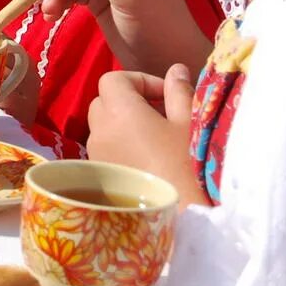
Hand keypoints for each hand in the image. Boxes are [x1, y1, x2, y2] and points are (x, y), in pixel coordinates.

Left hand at [86, 66, 207, 206]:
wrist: (179, 215)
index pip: (113, 79)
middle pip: (103, 100)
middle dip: (128, 100)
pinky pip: (103, 148)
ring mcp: (96, 154)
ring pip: (102, 126)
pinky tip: (145, 159)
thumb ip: (179, 92)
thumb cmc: (186, 164)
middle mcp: (100, 129)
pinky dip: (118, 144)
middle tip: (159, 112)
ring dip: (122, 123)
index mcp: (120, 110)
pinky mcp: (99, 174)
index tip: (164, 94)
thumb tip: (175, 70)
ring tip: (154, 137)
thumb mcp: (189, 122)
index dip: (138, 79)